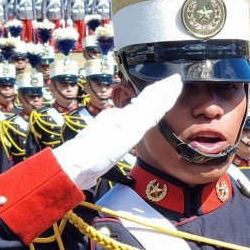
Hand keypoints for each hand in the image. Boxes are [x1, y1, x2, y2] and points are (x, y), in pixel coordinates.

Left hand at [54, 74, 182, 188]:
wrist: (72, 168)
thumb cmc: (96, 154)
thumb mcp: (124, 135)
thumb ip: (142, 118)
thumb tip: (156, 100)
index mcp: (125, 116)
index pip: (149, 101)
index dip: (164, 92)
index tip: (176, 81)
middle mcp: (119, 118)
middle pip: (144, 102)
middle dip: (159, 91)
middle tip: (173, 81)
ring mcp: (113, 127)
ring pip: (137, 110)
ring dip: (152, 101)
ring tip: (160, 94)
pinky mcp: (109, 139)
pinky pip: (131, 122)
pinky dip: (140, 116)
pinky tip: (137, 117)